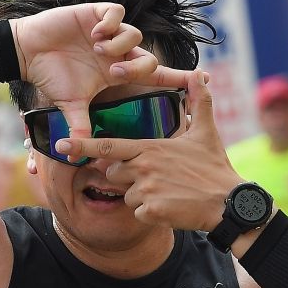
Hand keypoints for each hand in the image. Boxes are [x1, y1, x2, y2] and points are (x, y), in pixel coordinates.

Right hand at [11, 3, 190, 137]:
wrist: (29, 52)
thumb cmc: (51, 77)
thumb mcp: (69, 104)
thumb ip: (80, 126)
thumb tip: (75, 156)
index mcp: (117, 71)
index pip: (154, 75)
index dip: (176, 77)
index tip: (201, 79)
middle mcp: (118, 52)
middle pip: (148, 58)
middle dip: (134, 66)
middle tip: (113, 72)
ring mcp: (109, 32)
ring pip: (134, 34)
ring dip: (118, 45)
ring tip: (96, 50)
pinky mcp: (97, 13)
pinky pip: (117, 13)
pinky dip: (110, 24)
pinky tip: (94, 33)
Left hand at [53, 69, 238, 230]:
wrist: (228, 203)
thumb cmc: (214, 167)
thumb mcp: (206, 131)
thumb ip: (198, 102)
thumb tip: (201, 74)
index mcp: (149, 147)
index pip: (108, 145)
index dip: (81, 145)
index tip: (59, 145)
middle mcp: (143, 168)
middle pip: (114, 173)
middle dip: (128, 177)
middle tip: (157, 177)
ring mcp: (146, 190)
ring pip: (126, 195)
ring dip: (142, 196)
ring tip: (168, 191)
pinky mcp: (151, 212)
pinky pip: (138, 213)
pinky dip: (151, 213)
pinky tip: (170, 206)